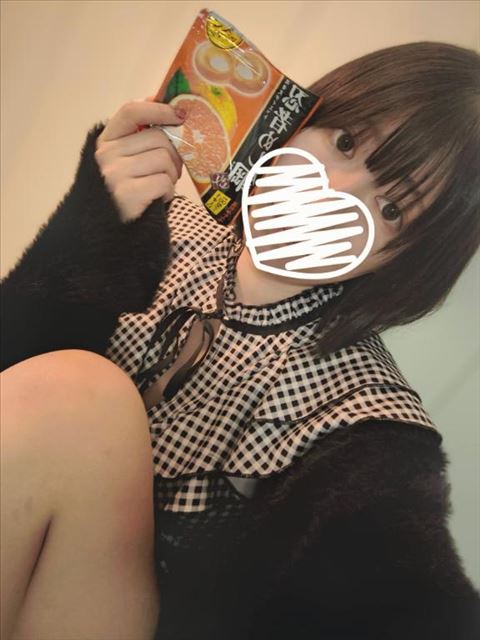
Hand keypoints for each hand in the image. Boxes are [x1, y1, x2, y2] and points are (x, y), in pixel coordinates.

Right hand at [94, 96, 185, 222]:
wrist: (106, 234)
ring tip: (162, 187)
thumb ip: (139, 139)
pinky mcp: (127, 194)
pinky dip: (168, 193)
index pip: (130, 111)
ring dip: (172, 175)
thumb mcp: (125, 162)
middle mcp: (105, 155)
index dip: (158, 109)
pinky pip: (164, 183)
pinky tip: (158, 200)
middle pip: (158, 138)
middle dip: (174, 154)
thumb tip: (168, 108)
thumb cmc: (124, 195)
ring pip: (165, 159)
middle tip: (173, 170)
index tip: (180, 114)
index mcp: (105, 142)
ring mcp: (114, 174)